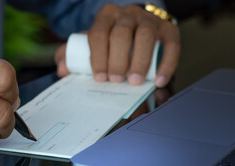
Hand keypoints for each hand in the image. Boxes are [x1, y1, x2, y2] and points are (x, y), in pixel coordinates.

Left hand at [55, 4, 179, 86]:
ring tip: (135, 81)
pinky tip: (159, 80)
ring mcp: (149, 20)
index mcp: (106, 16)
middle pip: (121, 34)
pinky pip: (171, 44)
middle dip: (117, 59)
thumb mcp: (92, 45)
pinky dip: (166, 63)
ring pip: (145, 35)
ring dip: (140, 60)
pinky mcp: (168, 29)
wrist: (137, 29)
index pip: (98, 33)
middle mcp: (127, 14)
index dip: (98, 57)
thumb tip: (63, 69)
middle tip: (116, 80)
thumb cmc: (111, 42)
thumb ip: (73, 54)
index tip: (100, 78)